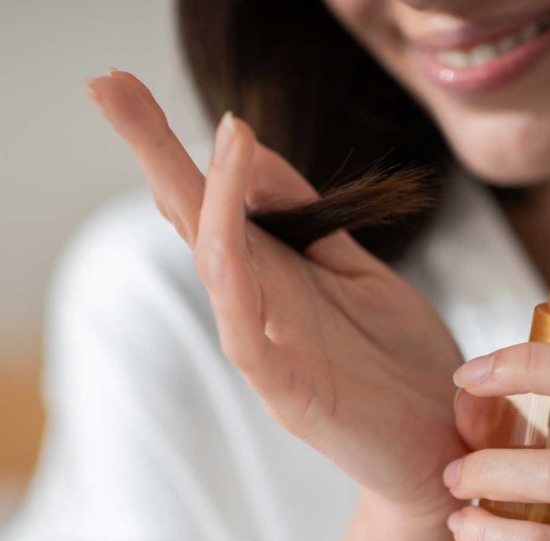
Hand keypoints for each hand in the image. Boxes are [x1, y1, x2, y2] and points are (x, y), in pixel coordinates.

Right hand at [86, 70, 466, 526]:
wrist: (444, 447)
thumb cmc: (404, 365)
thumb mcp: (360, 272)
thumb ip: (307, 221)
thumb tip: (253, 153)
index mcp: (274, 274)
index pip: (215, 200)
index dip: (178, 144)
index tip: (128, 84)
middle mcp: (257, 305)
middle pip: (193, 218)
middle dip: (151, 151)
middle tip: (105, 84)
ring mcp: (264, 347)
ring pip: (212, 263)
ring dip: (191, 197)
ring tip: (179, 136)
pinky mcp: (284, 389)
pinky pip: (244, 327)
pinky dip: (232, 274)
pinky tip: (220, 225)